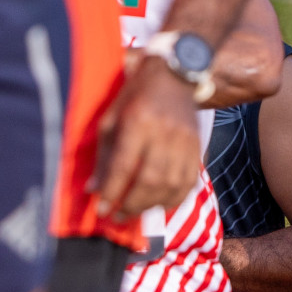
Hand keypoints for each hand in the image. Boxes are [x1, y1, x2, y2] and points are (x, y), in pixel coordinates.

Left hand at [91, 56, 200, 218]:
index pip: (125, 165)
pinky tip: (160, 204)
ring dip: (152, 204)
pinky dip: (175, 199)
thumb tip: (93, 188)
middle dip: (132, 204)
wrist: (175, 75)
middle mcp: (164, 132)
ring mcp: (185, 141)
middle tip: (118, 216)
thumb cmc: (135, 95)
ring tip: (136, 211)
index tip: (102, 209)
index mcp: (138, 121)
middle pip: (150, 179)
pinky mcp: (198, 146)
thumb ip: (103, 155)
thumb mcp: (111, 118)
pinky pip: (190, 181)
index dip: (112, 191)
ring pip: (172, 184)